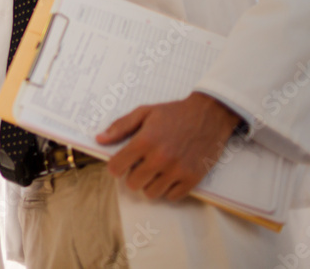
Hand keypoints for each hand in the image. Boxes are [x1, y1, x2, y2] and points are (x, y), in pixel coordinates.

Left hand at [96, 92, 240, 200]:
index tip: (119, 164)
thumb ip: (120, 126)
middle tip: (140, 166)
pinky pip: (172, 197)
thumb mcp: (144, 112)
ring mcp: (178, 170)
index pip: (116, 167)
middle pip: (133, 184)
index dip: (115, 167)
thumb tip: (99, 139)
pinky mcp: (193, 178)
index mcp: (145, 141)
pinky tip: (169, 175)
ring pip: (151, 193)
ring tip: (155, 171)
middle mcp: (160, 158)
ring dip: (150, 184)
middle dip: (132, 176)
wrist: (209, 115)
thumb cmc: (175, 113)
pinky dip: (168, 189)